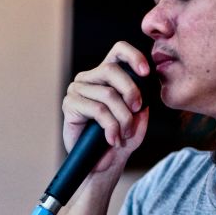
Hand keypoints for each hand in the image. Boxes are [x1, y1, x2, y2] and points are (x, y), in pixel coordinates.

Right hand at [62, 43, 149, 172]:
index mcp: (107, 74)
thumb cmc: (120, 138)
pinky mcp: (69, 104)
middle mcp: (90, 78)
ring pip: (107, 94)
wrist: (103, 163)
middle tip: (136, 111)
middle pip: (112, 70)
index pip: (118, 51)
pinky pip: (97, 110)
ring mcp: (77, 89)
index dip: (133, 56)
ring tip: (124, 134)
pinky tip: (113, 139)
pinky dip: (110, 127)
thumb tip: (143, 89)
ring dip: (122, 117)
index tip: (146, 72)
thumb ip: (142, 102)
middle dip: (130, 91)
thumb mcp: (138, 119)